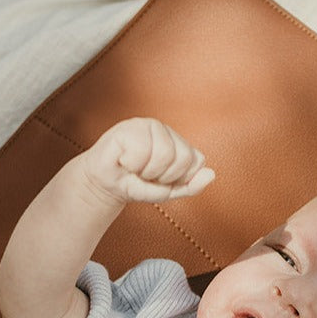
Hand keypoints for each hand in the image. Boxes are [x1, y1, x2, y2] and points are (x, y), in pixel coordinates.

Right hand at [79, 117, 214, 204]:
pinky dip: (131, 164)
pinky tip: (123, 160)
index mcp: (177, 142)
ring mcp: (146, 126)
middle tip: (145, 175)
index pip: (195, 160)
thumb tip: (211, 174)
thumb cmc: (135, 184)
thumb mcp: (168, 191)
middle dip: (162, 176)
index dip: (178, 178)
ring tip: (134, 168)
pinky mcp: (128, 127)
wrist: (105, 186)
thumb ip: (191, 185)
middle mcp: (165, 131)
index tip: (160, 179)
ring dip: (145, 171)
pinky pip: (141, 151)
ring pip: (163, 153)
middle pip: (181, 157)